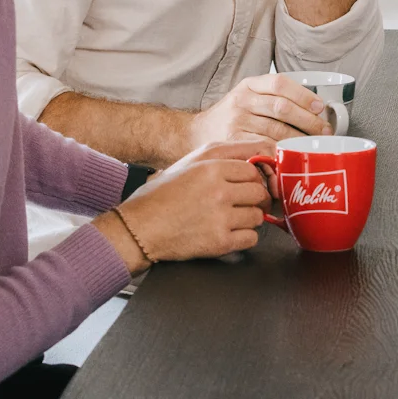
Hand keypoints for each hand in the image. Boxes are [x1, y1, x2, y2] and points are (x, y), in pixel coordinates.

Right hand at [101, 147, 269, 268]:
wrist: (138, 228)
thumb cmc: (161, 195)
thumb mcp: (190, 163)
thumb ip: (223, 156)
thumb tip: (257, 156)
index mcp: (211, 168)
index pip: (254, 170)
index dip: (254, 178)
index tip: (251, 185)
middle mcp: (218, 191)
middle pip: (260, 193)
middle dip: (256, 199)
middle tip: (246, 203)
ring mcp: (220, 218)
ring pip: (258, 216)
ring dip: (250, 218)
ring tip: (233, 218)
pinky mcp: (219, 242)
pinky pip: (251, 238)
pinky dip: (245, 237)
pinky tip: (230, 233)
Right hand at [186, 74, 332, 154]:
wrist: (197, 132)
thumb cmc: (232, 115)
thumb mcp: (248, 96)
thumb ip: (274, 98)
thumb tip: (315, 109)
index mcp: (249, 85)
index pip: (279, 84)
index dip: (303, 95)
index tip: (320, 106)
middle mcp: (242, 100)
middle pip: (281, 108)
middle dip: (308, 121)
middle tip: (324, 131)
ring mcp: (236, 121)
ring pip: (276, 129)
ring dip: (299, 139)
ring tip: (313, 145)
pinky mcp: (234, 142)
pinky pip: (264, 147)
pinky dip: (281, 152)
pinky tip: (292, 154)